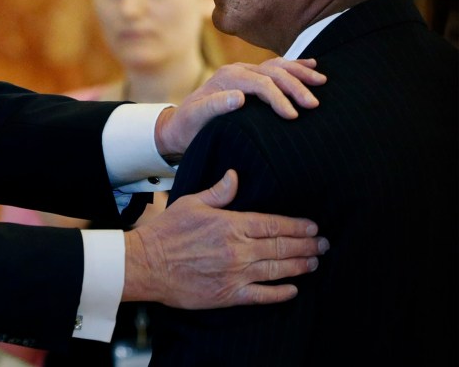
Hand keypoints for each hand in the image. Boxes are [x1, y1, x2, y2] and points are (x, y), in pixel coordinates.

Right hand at [121, 170, 328, 307]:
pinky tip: (293, 290)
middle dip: (307, 245)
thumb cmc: (167, 231)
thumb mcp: (191, 203)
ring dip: (300, 266)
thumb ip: (218, 192)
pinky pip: (262, 295)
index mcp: (231, 225)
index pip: (273, 224)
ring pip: (278, 269)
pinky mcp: (228, 295)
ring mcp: (235, 274)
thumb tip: (235, 175)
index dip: (297, 225)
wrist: (146, 264)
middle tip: (323, 244)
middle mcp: (238, 250)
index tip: (313, 226)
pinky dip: (281, 293)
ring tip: (315, 262)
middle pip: (281, 246)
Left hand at [156, 57, 324, 161]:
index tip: (293, 116)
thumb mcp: (196, 118)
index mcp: (227, 78)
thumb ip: (214, 106)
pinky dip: (294, 66)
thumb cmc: (188, 126)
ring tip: (322, 82)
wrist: (179, 125)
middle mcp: (237, 71)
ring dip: (300, 73)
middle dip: (295, 86)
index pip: (261, 84)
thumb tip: (240, 97)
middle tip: (314, 104)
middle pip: (273, 72)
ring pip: (278, 66)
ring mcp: (244, 72)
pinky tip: (311, 66)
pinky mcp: (250, 78)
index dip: (279, 98)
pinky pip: (276, 67)